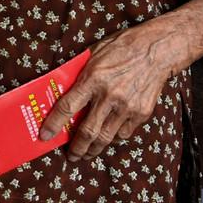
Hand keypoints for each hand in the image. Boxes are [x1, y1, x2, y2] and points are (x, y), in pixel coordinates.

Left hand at [38, 23, 180, 161]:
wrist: (157, 50)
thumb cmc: (122, 47)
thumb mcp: (94, 54)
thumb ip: (80, 74)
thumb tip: (64, 89)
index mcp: (93, 79)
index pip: (67, 107)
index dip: (54, 124)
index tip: (45, 136)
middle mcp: (109, 96)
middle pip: (88, 131)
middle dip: (77, 148)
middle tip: (72, 156)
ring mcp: (127, 107)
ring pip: (106, 138)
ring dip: (94, 149)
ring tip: (87, 153)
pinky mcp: (141, 113)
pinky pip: (124, 133)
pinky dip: (114, 137)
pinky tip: (109, 137)